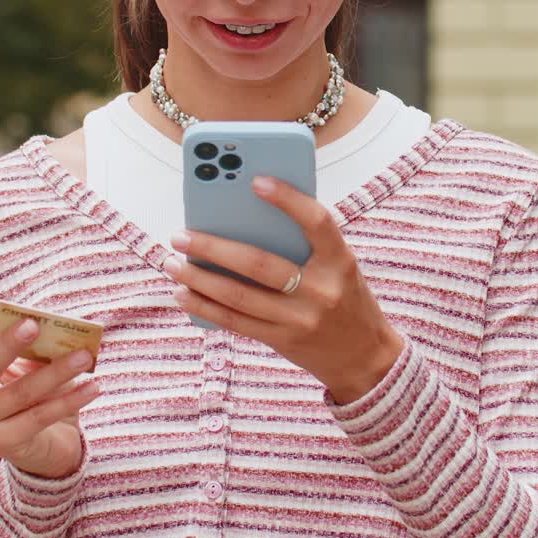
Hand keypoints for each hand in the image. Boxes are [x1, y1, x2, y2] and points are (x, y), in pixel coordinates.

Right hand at [0, 302, 100, 477]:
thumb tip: (53, 324)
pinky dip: (70, 399)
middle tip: (34, 324)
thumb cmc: (32, 393)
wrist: (46, 445)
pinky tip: (93, 386)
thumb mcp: (25, 366)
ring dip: (57, 372)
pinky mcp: (2, 443)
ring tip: (85, 356)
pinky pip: (40, 416)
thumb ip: (29, 346)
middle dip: (9, 344)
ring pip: (21, 393)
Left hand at [163, 177, 404, 403]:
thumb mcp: (338, 267)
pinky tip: (183, 294)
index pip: (317, 222)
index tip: (256, 180)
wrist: (365, 357)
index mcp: (341, 261)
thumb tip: (241, 220)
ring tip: (172, 263)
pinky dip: (205, 307)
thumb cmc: (344, 298)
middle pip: (259, 263)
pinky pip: (236, 322)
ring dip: (198, 278)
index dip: (288, 200)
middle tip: (181, 235)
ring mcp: (302, 319)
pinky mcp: (284, 341)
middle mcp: (322, 290)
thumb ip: (304, 245)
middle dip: (213, 247)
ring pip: (239, 296)